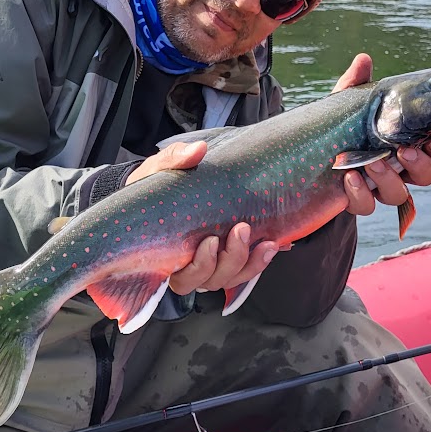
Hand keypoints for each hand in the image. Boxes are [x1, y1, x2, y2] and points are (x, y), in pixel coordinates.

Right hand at [128, 139, 278, 294]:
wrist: (164, 183)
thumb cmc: (155, 184)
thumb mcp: (158, 169)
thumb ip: (175, 160)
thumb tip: (197, 150)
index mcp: (168, 254)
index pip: (184, 277)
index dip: (200, 268)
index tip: (211, 241)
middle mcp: (189, 264)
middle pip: (212, 280)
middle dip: (230, 260)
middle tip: (241, 230)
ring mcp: (210, 262)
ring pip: (231, 278)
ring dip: (251, 264)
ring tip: (266, 244)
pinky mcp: (228, 253)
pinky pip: (246, 268)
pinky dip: (261, 260)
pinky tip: (275, 244)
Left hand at [331, 52, 430, 216]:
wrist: (305, 158)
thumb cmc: (339, 128)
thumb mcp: (346, 105)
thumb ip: (356, 83)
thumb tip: (364, 59)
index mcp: (402, 142)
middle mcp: (396, 168)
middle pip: (425, 175)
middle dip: (419, 164)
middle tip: (403, 150)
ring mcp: (377, 187)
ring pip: (398, 194)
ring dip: (388, 179)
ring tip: (371, 162)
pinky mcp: (356, 201)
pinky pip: (366, 206)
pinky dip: (359, 193)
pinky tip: (349, 178)